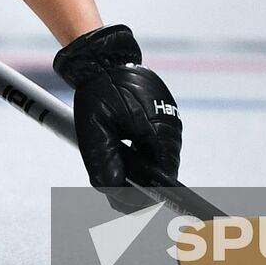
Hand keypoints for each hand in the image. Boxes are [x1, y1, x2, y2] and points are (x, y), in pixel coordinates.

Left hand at [54, 25, 181, 212]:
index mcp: (159, 134)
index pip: (164, 181)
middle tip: (109, 182)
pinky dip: (139, 151)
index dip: (147, 197)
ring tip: (113, 157)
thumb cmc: (100, 90)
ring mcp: (170, 124)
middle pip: (159, 174)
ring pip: (156, 160)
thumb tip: (114, 192)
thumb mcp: (94, 127)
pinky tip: (121, 145)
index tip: (130, 205)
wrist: (105, 59)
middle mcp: (171, 131)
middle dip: (136, 183)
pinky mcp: (163, 118)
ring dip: (137, 167)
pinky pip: (154, 145)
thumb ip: (103, 162)